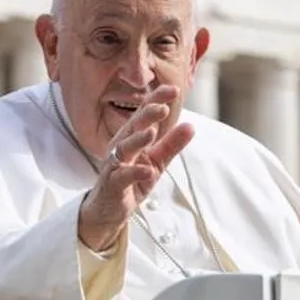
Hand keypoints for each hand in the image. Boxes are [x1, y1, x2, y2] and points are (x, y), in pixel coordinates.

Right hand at [76, 93, 194, 252]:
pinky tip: (148, 171)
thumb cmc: (131, 180)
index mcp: (132, 137)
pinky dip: (135, 172)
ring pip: (124, 148)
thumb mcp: (156, 161)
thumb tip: (191, 126)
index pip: (144, 114)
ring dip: (138, 140)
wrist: (109, 209)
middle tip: (163, 108)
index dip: (157, 100)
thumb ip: (171, 145)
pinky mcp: (113, 184)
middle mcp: (121, 147)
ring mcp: (115, 165)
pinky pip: (123, 176)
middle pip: (133, 126)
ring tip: (152, 133)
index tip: (173, 90)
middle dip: (147, 115)